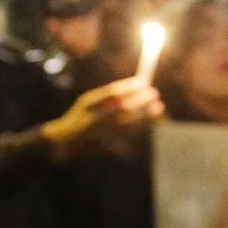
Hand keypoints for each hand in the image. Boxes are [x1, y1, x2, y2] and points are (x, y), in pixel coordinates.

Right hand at [42, 77, 164, 155]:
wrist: (67, 142)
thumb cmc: (80, 116)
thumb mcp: (88, 101)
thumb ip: (107, 95)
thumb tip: (132, 86)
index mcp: (89, 106)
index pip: (112, 94)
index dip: (130, 87)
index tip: (144, 81)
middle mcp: (95, 120)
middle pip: (123, 109)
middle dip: (141, 100)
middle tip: (155, 93)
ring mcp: (102, 134)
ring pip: (130, 123)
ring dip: (146, 115)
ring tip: (159, 106)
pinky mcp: (109, 145)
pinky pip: (130, 134)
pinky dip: (142, 126)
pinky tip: (151, 119)